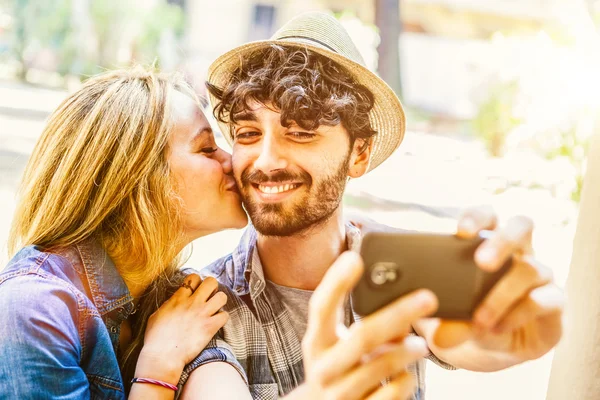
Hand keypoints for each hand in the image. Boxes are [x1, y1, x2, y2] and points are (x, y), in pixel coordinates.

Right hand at [136, 275, 228, 382]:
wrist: (162, 357)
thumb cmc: (155, 339)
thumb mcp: (156, 315)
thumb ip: (168, 304)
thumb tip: (174, 300)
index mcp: (178, 298)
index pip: (193, 278)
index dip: (197, 282)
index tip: (196, 291)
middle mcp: (192, 303)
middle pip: (211, 281)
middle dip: (212, 288)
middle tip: (209, 298)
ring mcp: (202, 314)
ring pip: (222, 296)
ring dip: (220, 302)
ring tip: (214, 310)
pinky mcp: (210, 327)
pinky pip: (225, 315)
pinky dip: (222, 319)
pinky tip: (216, 323)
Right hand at [292, 252, 436, 399]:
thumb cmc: (338, 366)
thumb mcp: (339, 344)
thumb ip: (364, 323)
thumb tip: (402, 299)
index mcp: (316, 342)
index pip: (320, 307)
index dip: (335, 282)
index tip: (354, 257)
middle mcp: (323, 368)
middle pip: (362, 337)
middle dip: (397, 315)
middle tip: (428, 298)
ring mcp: (339, 394)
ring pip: (381, 368)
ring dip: (407, 352)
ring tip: (422, 344)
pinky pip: (390, 396)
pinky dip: (404, 382)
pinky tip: (407, 375)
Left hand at [427, 206, 564, 365]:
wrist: (502, 344)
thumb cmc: (474, 314)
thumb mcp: (457, 316)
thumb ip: (448, 320)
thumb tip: (439, 337)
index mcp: (490, 243)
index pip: (488, 216)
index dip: (477, 217)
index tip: (461, 231)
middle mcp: (519, 252)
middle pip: (521, 226)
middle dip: (502, 241)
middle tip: (481, 263)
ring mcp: (541, 274)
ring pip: (530, 268)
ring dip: (501, 295)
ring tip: (479, 319)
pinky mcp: (555, 300)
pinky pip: (543, 299)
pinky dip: (517, 314)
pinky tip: (498, 327)